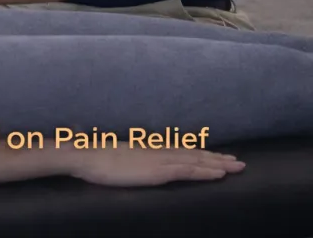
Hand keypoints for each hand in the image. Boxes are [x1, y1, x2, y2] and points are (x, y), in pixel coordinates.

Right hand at [69, 147, 244, 186]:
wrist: (84, 155)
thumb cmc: (93, 157)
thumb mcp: (114, 155)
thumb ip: (126, 156)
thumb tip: (128, 158)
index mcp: (147, 148)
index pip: (179, 149)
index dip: (200, 152)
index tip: (216, 155)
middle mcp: (157, 151)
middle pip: (193, 153)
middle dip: (216, 158)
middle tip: (237, 161)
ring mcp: (159, 160)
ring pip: (195, 161)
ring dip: (218, 164)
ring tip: (237, 166)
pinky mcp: (158, 171)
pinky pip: (187, 171)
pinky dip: (205, 171)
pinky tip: (219, 174)